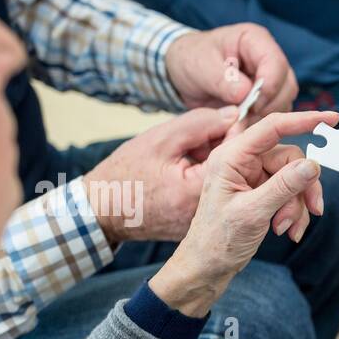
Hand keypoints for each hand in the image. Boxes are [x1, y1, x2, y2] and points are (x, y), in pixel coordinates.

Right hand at [84, 107, 237, 245]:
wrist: (103, 211)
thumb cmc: (125, 173)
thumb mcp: (160, 139)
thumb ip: (201, 123)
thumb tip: (235, 114)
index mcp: (198, 189)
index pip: (236, 153)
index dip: (234, 130)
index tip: (226, 118)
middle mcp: (207, 210)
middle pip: (233, 169)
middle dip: (221, 147)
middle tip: (198, 138)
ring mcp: (203, 220)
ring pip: (222, 181)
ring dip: (212, 162)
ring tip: (184, 155)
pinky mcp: (197, 224)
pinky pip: (211, 194)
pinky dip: (203, 179)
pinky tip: (183, 172)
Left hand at [148, 110, 335, 316]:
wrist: (207, 268)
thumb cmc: (216, 241)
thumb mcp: (253, 212)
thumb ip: (284, 186)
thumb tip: (312, 164)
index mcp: (232, 157)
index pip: (273, 127)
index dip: (304, 120)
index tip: (331, 119)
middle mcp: (242, 162)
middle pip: (291, 159)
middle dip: (303, 187)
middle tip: (312, 209)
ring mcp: (252, 178)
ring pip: (294, 178)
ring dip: (297, 205)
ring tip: (286, 227)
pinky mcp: (261, 193)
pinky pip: (290, 194)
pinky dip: (294, 213)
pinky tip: (287, 230)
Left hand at [165, 24, 298, 126]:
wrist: (183, 74)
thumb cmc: (191, 60)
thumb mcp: (199, 66)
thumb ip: (222, 79)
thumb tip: (245, 94)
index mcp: (254, 40)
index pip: (275, 64)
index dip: (268, 87)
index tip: (251, 105)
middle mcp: (268, 58)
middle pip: (287, 85)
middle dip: (268, 105)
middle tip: (244, 116)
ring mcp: (271, 79)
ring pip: (284, 102)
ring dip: (265, 116)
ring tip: (239, 120)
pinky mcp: (268, 98)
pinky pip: (275, 114)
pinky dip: (261, 123)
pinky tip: (241, 123)